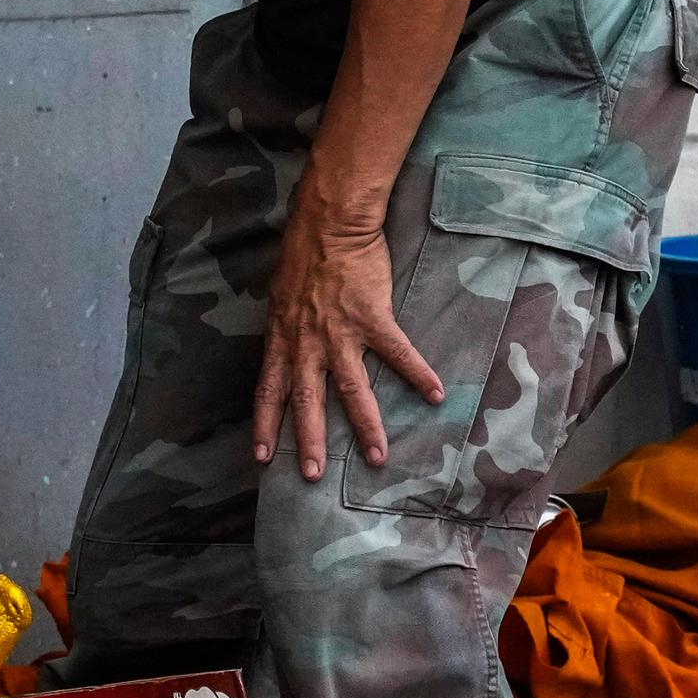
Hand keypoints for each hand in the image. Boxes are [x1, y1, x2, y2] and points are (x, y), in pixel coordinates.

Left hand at [253, 198, 444, 480]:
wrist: (330, 221)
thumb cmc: (304, 254)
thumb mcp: (280, 297)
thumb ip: (285, 328)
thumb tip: (285, 346)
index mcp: (283, 338)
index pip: (268, 390)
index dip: (265, 424)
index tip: (262, 456)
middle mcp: (307, 342)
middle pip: (307, 402)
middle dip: (309, 442)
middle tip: (313, 476)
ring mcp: (340, 332)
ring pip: (352, 390)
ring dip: (366, 426)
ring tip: (378, 457)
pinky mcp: (372, 318)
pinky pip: (398, 353)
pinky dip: (417, 374)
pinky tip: (434, 394)